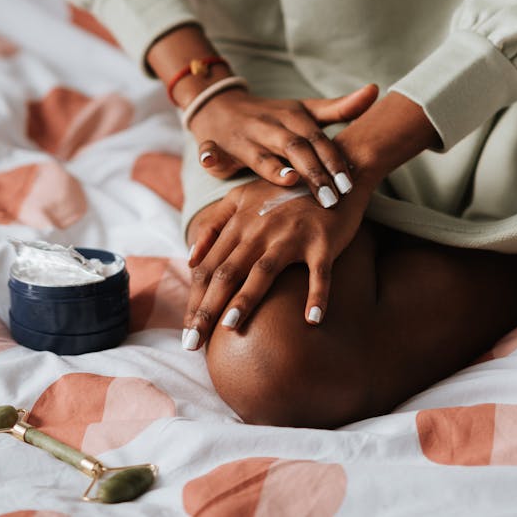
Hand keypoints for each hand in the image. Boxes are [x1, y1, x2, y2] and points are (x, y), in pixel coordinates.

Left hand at [182, 177, 369, 350]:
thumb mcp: (243, 198)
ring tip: (230, 328)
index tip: (186, 330)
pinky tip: (312, 320)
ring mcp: (291, 234)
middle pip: (227, 272)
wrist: (330, 173)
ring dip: (247, 299)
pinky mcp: (322, 240)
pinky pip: (319, 272)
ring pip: (264, 269)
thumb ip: (215, 224)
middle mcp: (260, 228)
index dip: (195, 299)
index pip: (209, 267)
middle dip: (207, 309)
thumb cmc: (284, 192)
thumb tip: (190, 259)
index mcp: (240, 222)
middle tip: (193, 344)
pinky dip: (317, 295)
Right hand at [189, 83, 378, 207]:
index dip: (333, 159)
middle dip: (313, 172)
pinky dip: (210, 156)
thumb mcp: (305, 110)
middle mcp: (268, 125)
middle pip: (294, 148)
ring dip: (273, 169)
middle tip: (331, 199)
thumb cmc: (273, 117)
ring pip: (258, 153)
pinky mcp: (216, 147)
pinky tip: (211, 163)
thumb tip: (375, 90)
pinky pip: (210, 151)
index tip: (350, 182)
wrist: (220, 106)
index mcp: (292, 117)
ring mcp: (242, 137)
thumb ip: (339, 108)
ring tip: (291, 182)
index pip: (317, 138)